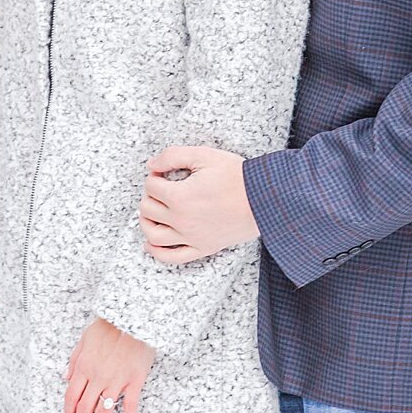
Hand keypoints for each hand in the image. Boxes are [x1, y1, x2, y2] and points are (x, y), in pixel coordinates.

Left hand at [63, 318, 153, 412]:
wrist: (133, 318)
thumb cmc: (110, 326)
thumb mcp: (85, 338)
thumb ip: (74, 359)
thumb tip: (65, 377)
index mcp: (84, 367)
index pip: (72, 396)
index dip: (69, 412)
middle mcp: (98, 377)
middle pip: (85, 408)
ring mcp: (116, 380)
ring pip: (104, 411)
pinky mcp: (134, 381)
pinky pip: (130, 405)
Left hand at [141, 147, 257, 263]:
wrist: (264, 198)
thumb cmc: (237, 176)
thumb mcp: (204, 155)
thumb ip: (173, 156)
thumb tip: (151, 165)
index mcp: (180, 197)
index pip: (151, 186)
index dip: (155, 176)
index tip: (164, 173)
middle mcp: (182, 220)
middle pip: (148, 209)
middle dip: (150, 196)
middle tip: (162, 189)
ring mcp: (192, 237)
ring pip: (153, 236)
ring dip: (146, 222)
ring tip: (152, 212)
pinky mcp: (203, 248)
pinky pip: (172, 257)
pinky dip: (156, 252)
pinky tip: (151, 244)